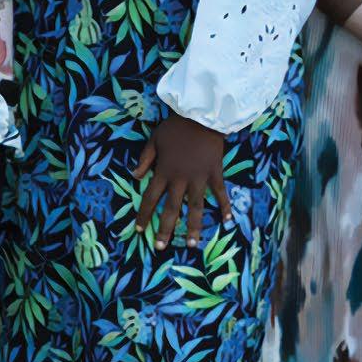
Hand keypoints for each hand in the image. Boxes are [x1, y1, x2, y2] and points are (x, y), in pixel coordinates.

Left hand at [134, 111, 229, 249]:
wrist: (202, 114)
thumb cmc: (176, 126)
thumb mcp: (154, 139)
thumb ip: (145, 159)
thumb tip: (134, 177)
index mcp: (164, 171)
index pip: (150, 198)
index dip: (144, 215)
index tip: (139, 229)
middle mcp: (181, 179)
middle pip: (172, 209)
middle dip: (165, 229)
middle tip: (160, 247)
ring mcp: (199, 177)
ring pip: (196, 207)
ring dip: (194, 227)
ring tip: (193, 244)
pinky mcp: (215, 172)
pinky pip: (220, 193)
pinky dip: (224, 206)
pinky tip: (227, 221)